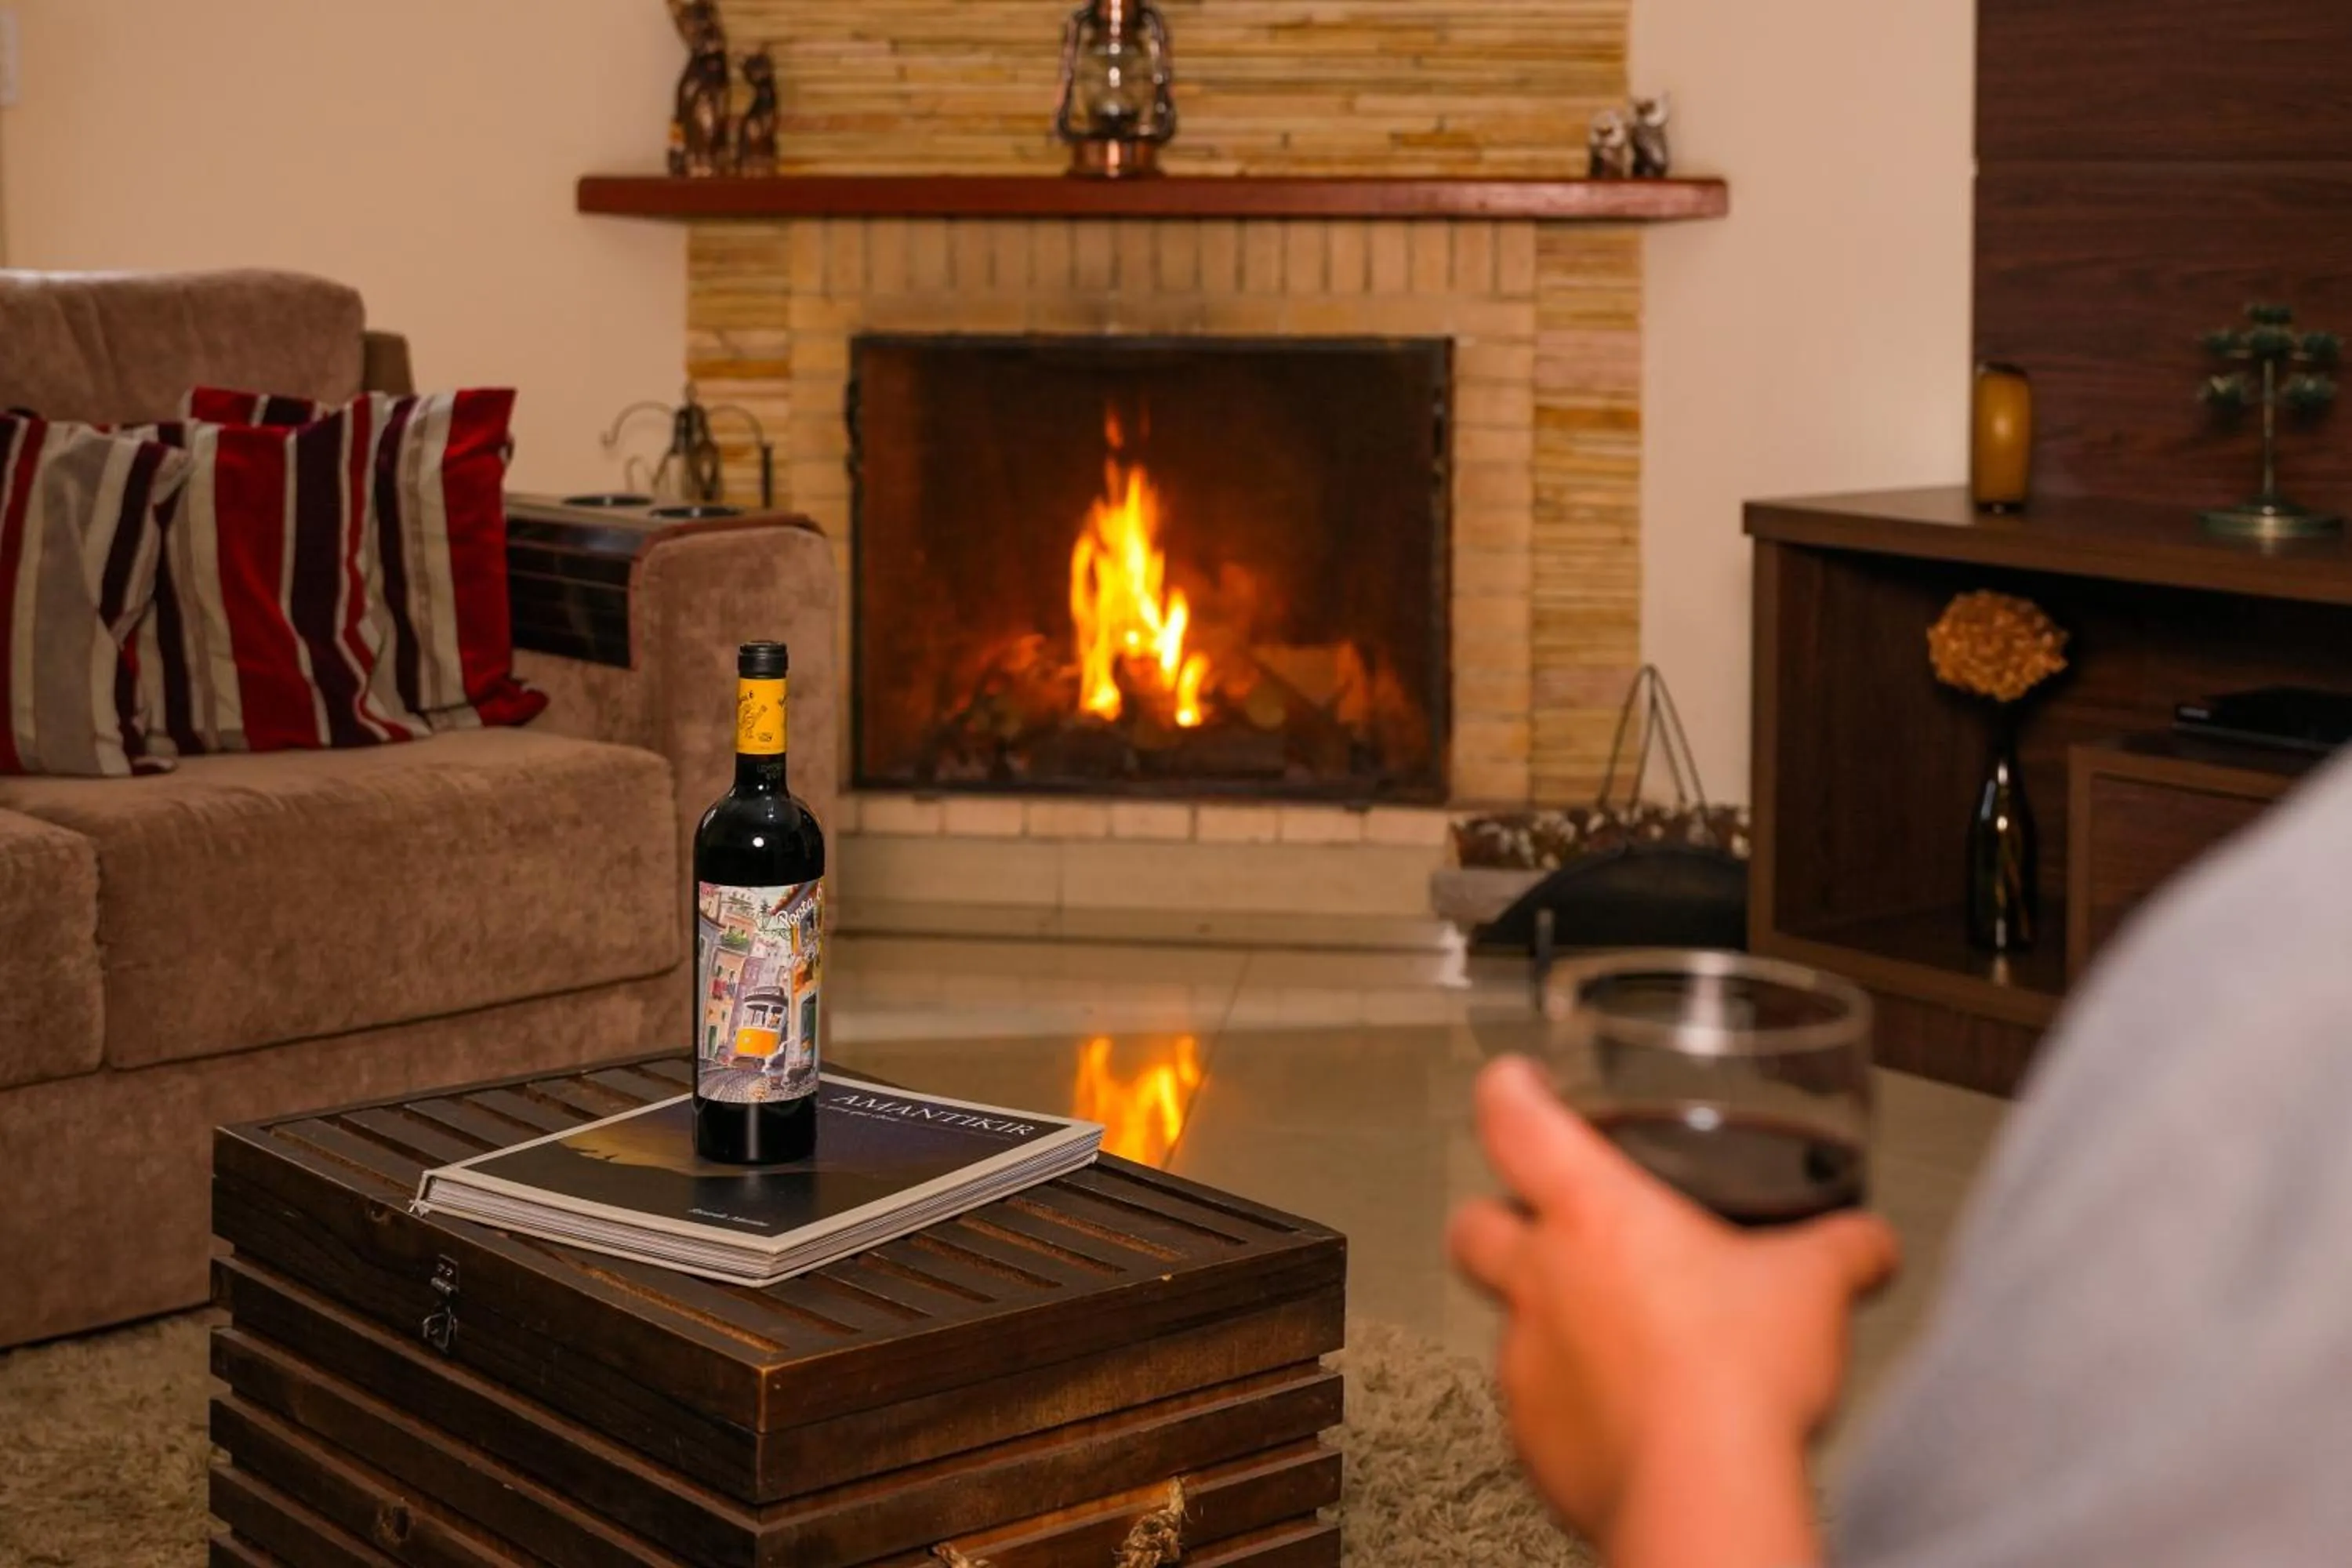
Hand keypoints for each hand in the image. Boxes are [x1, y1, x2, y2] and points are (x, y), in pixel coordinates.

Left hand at [1447, 1056, 1899, 1566]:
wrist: (1702, 1495)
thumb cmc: (1737, 1378)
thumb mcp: (1813, 1287)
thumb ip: (1840, 1249)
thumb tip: (1868, 1243)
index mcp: (1592, 1213)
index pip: (1512, 1118)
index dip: (1511, 1091)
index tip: (1520, 1086)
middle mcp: (1541, 1281)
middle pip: (1473, 1225)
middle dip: (1498, 1218)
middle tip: (1546, 1224)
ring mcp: (1526, 1363)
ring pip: (1508, 1323)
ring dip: (1552, 1322)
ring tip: (1621, 1339)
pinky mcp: (1533, 1440)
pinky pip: (1539, 1407)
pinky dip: (1574, 1403)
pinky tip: (1630, 1413)